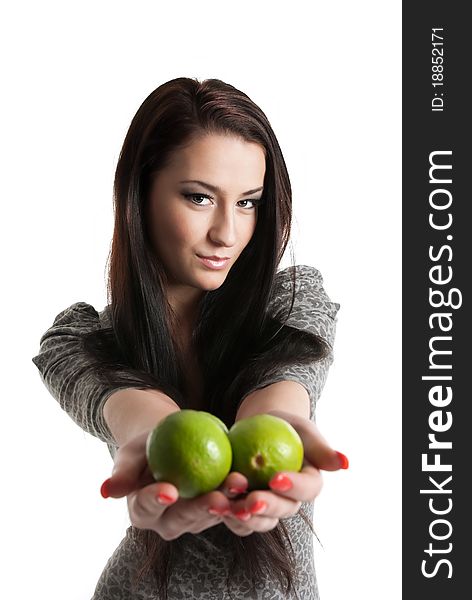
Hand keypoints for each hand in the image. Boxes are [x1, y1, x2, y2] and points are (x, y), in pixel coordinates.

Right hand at [99, 429, 234, 539]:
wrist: (169, 442)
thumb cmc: (145, 445)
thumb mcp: (131, 452)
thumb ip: (122, 471)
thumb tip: (105, 492)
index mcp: (141, 512)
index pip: (146, 508)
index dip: (156, 502)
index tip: (169, 490)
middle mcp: (166, 523)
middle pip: (183, 518)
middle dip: (201, 510)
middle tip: (216, 497)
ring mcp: (192, 519)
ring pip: (210, 514)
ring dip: (227, 501)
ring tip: (239, 483)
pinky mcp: (213, 510)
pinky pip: (228, 504)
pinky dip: (239, 494)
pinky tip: (251, 480)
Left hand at [215, 410, 347, 536]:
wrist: (257, 427)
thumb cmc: (284, 424)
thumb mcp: (301, 428)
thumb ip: (321, 446)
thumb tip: (345, 463)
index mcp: (309, 484)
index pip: (307, 490)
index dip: (293, 487)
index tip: (276, 478)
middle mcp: (290, 502)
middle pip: (283, 511)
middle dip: (266, 507)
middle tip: (250, 499)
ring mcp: (267, 508)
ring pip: (259, 521)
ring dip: (244, 516)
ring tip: (227, 505)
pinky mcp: (245, 510)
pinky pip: (237, 518)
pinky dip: (225, 514)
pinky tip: (212, 504)